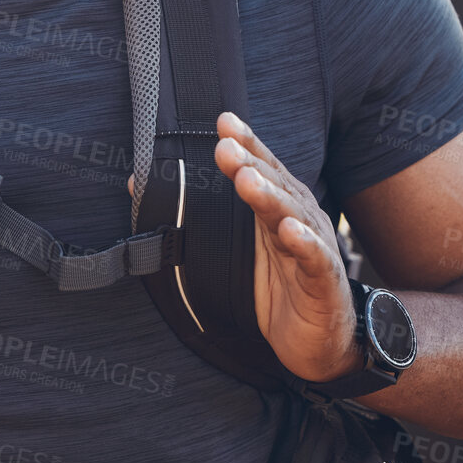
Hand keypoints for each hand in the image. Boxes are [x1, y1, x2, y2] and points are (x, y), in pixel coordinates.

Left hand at [213, 112, 361, 381]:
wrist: (322, 341)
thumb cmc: (278, 288)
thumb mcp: (232, 250)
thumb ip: (193, 216)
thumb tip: (138, 183)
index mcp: (278, 207)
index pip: (261, 168)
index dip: (245, 144)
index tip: (223, 121)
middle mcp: (299, 219)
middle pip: (274, 185)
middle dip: (250, 163)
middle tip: (224, 146)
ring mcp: (315, 247)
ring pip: (293, 216)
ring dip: (270, 197)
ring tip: (248, 180)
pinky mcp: (325, 282)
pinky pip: (316, 260)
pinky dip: (305, 244)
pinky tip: (290, 232)